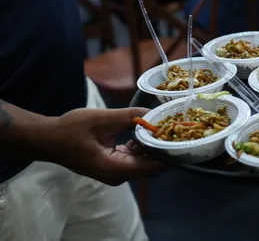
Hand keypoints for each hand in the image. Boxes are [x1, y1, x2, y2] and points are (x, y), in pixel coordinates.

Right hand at [39, 107, 163, 185]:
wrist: (48, 139)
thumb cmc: (70, 130)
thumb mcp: (101, 119)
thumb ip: (129, 117)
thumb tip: (153, 114)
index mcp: (114, 169)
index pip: (152, 167)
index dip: (168, 151)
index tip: (179, 134)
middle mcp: (117, 175)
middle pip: (151, 165)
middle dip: (163, 146)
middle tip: (174, 124)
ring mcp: (116, 171)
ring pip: (145, 160)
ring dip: (153, 143)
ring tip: (163, 123)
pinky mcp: (114, 164)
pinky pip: (135, 157)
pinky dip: (142, 144)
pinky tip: (146, 128)